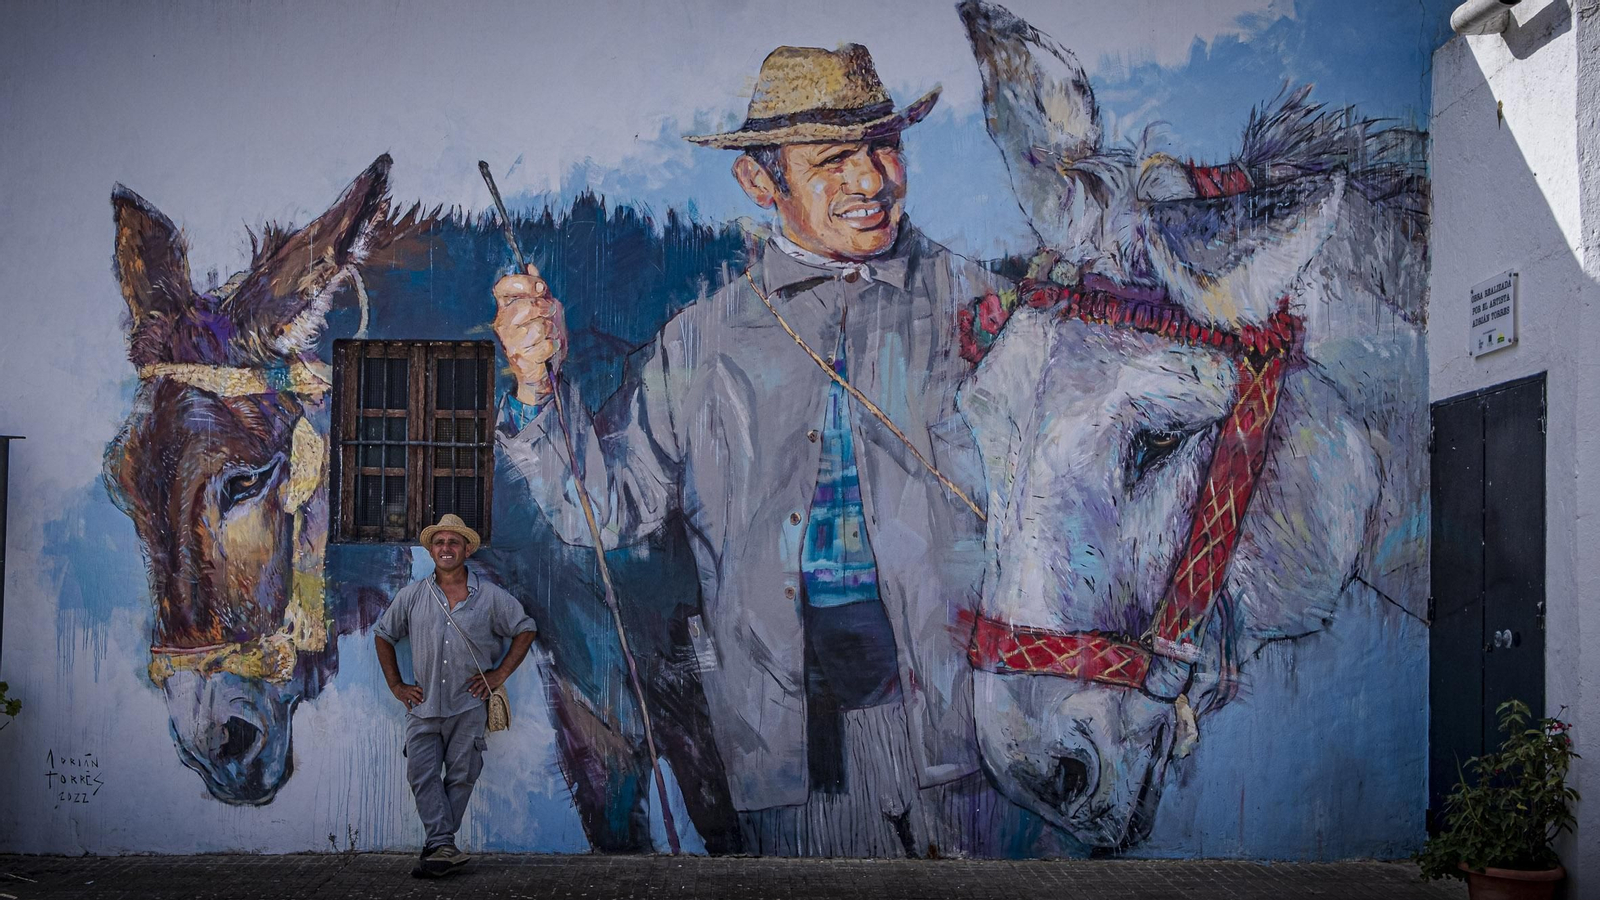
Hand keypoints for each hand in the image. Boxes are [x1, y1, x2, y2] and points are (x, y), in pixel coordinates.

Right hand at [389, 682, 424, 708]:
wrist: (396, 686)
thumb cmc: (404, 687)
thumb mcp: (410, 687)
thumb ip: (415, 690)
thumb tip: (421, 694)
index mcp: (412, 687)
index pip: (418, 688)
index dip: (422, 691)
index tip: (426, 694)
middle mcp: (410, 691)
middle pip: (415, 693)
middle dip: (420, 697)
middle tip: (423, 700)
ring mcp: (406, 694)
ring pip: (412, 698)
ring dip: (416, 701)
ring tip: (419, 703)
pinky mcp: (403, 698)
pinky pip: (406, 703)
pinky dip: (408, 707)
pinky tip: (411, 710)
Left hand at [467, 669, 505, 699]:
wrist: (501, 672)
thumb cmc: (496, 672)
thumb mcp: (489, 673)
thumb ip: (485, 676)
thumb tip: (482, 679)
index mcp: (483, 675)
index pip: (476, 676)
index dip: (471, 679)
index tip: (466, 681)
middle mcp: (484, 678)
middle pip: (477, 683)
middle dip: (472, 687)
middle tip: (468, 691)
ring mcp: (487, 682)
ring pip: (480, 687)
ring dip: (477, 692)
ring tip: (473, 696)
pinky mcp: (491, 685)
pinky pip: (486, 691)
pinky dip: (484, 695)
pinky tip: (482, 698)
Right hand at [492, 263, 566, 403]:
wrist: (544, 369)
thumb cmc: (543, 337)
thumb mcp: (545, 309)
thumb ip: (538, 290)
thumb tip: (531, 266)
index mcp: (506, 308)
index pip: (502, 286)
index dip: (523, 282)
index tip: (541, 287)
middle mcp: (502, 323)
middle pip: (525, 306)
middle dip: (545, 309)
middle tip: (548, 315)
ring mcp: (509, 342)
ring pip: (539, 327)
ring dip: (551, 332)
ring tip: (547, 337)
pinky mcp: (519, 359)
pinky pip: (545, 345)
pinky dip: (552, 347)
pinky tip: (546, 351)